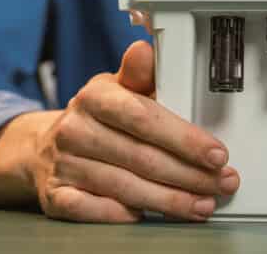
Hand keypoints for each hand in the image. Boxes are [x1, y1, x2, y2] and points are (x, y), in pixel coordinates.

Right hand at [31, 41, 239, 222]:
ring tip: (203, 203)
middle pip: (141, 158)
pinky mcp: (56, 196)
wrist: (44, 147)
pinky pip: (93, 210)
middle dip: (190, 175)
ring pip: (125, 188)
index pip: (144, 118)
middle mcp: (76, 129)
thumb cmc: (96, 118)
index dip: (184, 138)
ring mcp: (63, 164)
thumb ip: (140, 75)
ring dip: (171, 200)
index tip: (216, 153)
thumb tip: (145, 51)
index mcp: (95, 97)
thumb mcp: (117, 89)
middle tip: (222, 182)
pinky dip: (124, 215)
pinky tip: (150, 215)